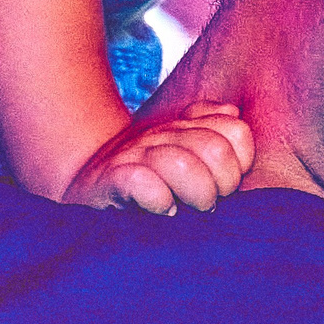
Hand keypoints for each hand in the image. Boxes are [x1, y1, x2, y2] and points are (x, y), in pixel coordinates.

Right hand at [61, 101, 253, 214]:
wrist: (84, 185)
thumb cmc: (143, 176)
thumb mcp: (178, 150)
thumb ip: (210, 129)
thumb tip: (232, 113)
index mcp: (185, 128)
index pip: (235, 132)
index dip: (240, 163)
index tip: (224, 184)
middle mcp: (163, 136)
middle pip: (216, 150)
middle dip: (221, 185)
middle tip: (206, 204)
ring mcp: (137, 155)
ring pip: (182, 164)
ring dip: (195, 194)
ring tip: (186, 210)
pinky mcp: (112, 179)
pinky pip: (143, 182)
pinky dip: (158, 199)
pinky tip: (162, 210)